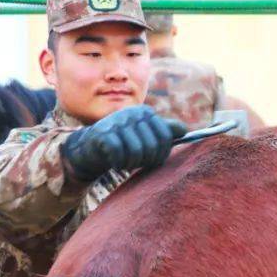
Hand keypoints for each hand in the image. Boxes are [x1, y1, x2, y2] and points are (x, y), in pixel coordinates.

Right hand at [63, 105, 186, 181]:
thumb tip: (185, 131)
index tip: (153, 160)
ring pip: (136, 151)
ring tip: (125, 162)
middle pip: (152, 146)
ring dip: (131, 164)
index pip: (165, 136)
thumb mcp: (145, 135)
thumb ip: (165, 132)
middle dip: (146, 160)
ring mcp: (117, 122)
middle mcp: (132, 113)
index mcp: (146, 113)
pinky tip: (114, 162)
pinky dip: (118, 163)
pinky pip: (119, 154)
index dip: (162, 153)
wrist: (91, 147)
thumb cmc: (124, 143)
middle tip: (136, 163)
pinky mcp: (103, 133)